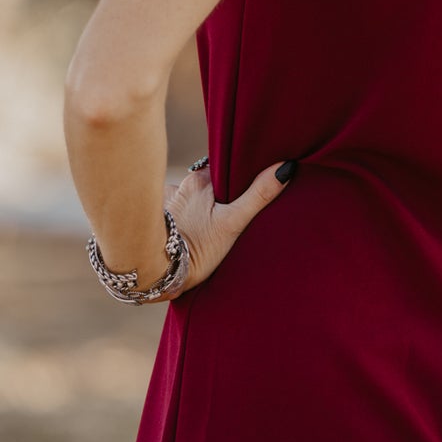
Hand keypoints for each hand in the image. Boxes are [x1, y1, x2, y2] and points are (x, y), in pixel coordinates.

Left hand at [162, 159, 295, 296]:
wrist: (158, 273)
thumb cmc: (197, 248)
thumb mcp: (233, 223)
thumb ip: (258, 196)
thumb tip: (284, 168)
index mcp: (199, 181)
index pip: (224, 171)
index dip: (237, 180)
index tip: (246, 191)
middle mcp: (180, 186)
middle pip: (208, 183)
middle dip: (219, 194)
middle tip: (229, 213)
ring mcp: (167, 201)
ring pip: (192, 198)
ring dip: (200, 206)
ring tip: (208, 225)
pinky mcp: (158, 219)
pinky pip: (177, 211)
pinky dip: (185, 218)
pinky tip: (191, 232)